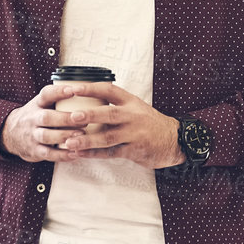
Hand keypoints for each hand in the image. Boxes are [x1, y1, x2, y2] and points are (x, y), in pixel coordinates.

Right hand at [0, 82, 97, 162]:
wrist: (11, 133)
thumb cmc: (36, 116)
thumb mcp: (41, 103)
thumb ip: (58, 98)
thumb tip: (87, 88)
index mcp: (37, 104)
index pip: (46, 94)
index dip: (59, 92)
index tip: (73, 90)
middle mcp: (32, 118)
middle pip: (46, 117)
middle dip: (65, 119)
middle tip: (84, 119)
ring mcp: (32, 135)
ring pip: (46, 136)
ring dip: (65, 136)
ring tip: (82, 136)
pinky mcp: (34, 151)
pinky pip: (48, 154)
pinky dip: (62, 155)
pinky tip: (75, 153)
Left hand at [55, 82, 183, 169]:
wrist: (173, 140)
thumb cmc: (148, 123)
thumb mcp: (136, 107)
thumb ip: (115, 104)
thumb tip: (87, 100)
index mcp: (131, 101)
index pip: (109, 90)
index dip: (90, 88)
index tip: (73, 88)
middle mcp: (133, 116)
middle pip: (109, 114)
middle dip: (89, 115)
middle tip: (72, 117)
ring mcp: (134, 134)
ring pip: (108, 137)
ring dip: (87, 140)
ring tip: (70, 142)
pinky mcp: (134, 150)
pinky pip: (111, 153)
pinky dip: (94, 154)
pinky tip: (80, 154)